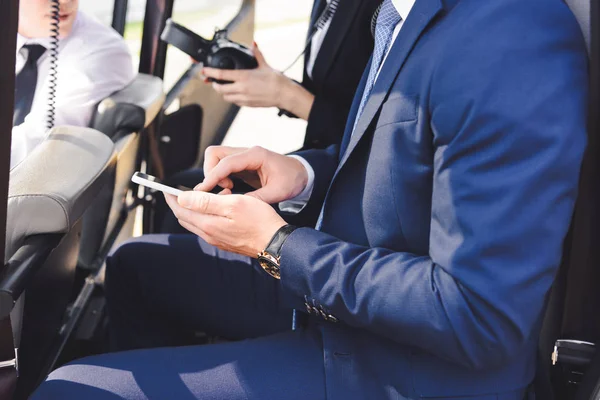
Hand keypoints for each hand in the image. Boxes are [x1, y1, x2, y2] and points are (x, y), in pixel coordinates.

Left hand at [165, 191, 286, 257]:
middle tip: (186, 189)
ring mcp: (217, 239)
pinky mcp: (225, 241)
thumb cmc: (259, 221)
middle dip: (182, 202)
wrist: (276, 242)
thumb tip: (182, 198)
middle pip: (186, 217)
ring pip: (198, 221)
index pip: (180, 210)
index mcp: (208, 224)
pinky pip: (209, 226)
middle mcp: (209, 235)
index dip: (171, 198)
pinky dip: (209, 214)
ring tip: (215, 193)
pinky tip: (224, 206)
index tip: (166, 188)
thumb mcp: (233, 204)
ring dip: (199, 207)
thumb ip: (205, 201)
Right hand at [195, 145, 308, 203]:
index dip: (212, 176)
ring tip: (228, 191)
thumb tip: (237, 205)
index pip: (226, 162)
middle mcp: (246, 152)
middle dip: (210, 173)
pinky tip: (230, 191)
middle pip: (215, 154)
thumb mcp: (278, 192)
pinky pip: (222, 167)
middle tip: (222, 191)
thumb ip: (257, 198)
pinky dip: (219, 178)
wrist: (301, 174)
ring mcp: (242, 157)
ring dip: (214, 175)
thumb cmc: (292, 180)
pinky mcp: (241, 164)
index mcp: (256, 155)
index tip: (203, 190)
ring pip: (216, 159)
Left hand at [203, 43, 286, 108]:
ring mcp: (244, 98)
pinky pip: (235, 102)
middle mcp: (241, 88)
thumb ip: (256, 54)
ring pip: (226, 97)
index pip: (221, 74)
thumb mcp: (264, 65)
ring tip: (224, 88)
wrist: (283, 94)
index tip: (204, 71)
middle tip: (214, 81)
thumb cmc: (276, 80)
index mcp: (243, 77)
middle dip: (215, 85)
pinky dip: (232, 98)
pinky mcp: (248, 104)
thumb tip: (253, 44)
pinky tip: (235, 94)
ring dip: (223, 93)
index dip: (210, 73)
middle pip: (220, 89)